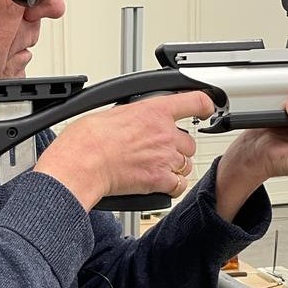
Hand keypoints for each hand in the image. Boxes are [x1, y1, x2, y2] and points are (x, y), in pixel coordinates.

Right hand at [34, 91, 213, 209]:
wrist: (81, 163)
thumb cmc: (86, 139)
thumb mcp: (111, 112)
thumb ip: (132, 115)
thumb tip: (130, 119)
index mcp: (152, 110)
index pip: (194, 101)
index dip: (204, 104)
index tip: (206, 107)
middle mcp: (164, 133)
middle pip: (189, 141)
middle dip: (177, 147)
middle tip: (157, 150)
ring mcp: (164, 157)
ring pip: (185, 164)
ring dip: (174, 166)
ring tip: (153, 167)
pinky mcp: (159, 180)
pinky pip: (179, 185)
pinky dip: (172, 186)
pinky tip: (158, 183)